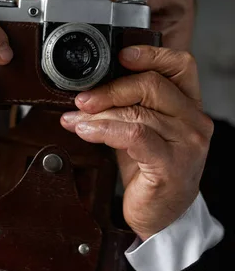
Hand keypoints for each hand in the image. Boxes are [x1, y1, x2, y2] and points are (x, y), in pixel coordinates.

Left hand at [60, 46, 213, 240]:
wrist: (161, 217)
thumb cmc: (151, 172)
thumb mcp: (141, 130)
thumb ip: (127, 107)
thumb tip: (87, 91)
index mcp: (189, 107)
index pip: (180, 65)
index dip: (150, 54)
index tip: (120, 56)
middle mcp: (194, 121)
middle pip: (152, 84)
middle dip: (109, 89)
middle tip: (82, 100)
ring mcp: (186, 143)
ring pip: (138, 112)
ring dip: (99, 114)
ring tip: (77, 120)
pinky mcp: (171, 164)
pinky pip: (134, 135)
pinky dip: (105, 130)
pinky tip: (87, 132)